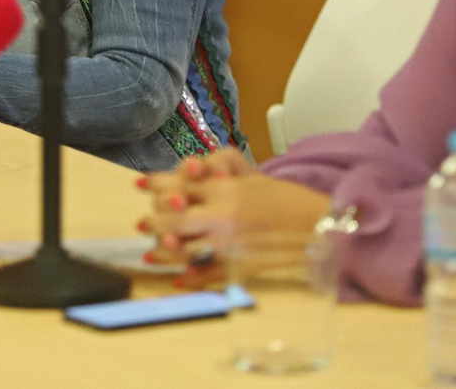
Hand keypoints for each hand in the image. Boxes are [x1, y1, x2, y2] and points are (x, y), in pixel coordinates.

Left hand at [137, 150, 330, 287]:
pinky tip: (177, 279)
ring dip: (165, 252)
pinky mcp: (238, 267)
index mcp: (226, 190)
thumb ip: (217, 176)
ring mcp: (229, 245)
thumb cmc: (284, 197)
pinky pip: (207, 276)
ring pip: (185, 250)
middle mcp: (223, 217)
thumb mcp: (249, 178)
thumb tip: (186, 177)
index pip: (180, 184)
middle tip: (141, 225)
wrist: (315, 225)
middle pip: (174, 219)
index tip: (140, 183)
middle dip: (153, 222)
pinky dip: (189, 279)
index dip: (156, 183)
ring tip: (151, 254)